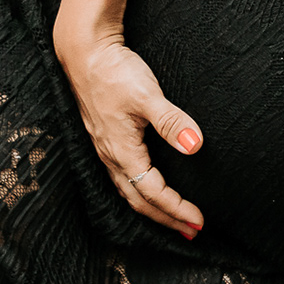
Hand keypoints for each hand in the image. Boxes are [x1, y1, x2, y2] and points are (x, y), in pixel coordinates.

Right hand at [54, 27, 205, 237]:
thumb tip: (194, 144)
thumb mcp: (147, 95)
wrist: (84, 52)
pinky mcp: (106, 137)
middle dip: (165, 218)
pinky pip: (123, 176)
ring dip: (152, 208)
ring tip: (173, 218)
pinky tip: (148, 188)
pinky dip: (139, 191)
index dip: (176, 209)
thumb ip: (171, 120)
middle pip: (138, 200)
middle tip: (191, 231)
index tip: (198, 221)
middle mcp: (110, 156)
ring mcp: (105, 148)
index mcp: (121, 151)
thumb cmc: (114, 71)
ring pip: (128, 190)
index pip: (152, 192)